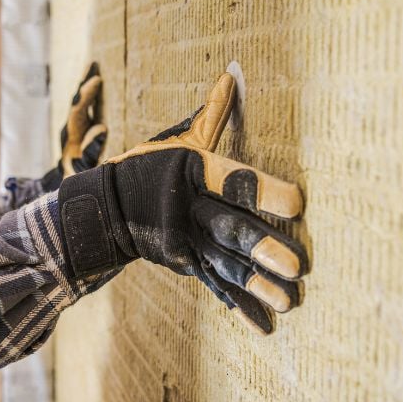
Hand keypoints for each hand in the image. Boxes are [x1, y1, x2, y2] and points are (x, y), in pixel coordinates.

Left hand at [42, 62, 106, 189]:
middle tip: (94, 64)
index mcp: (71, 137)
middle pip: (77, 101)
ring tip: (95, 66)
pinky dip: (91, 95)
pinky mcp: (81, 131)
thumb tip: (101, 128)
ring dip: (87, 85)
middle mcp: (71, 129)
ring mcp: (75, 129)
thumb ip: (91, 151)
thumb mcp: (84, 169)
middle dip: (85, 83)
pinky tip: (97, 83)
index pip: (78, 111)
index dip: (86, 95)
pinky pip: (86, 108)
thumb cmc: (77, 179)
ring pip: (80, 103)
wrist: (66, 185)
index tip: (97, 80)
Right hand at [58, 73, 308, 333]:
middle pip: (229, 229)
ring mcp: (185, 243)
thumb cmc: (149, 167)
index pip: (232, 180)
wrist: (105, 211)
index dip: (262, 191)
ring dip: (257, 284)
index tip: (297, 203)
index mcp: (192, 174)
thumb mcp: (176, 141)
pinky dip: (240, 306)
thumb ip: (209, 115)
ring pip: (225, 264)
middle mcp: (189, 210)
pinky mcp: (185, 265)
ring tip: (290, 301)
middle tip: (296, 266)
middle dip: (262, 248)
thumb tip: (231, 75)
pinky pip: (215, 286)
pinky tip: (265, 326)